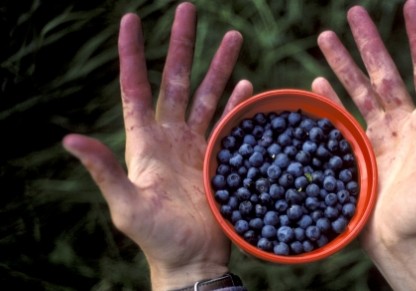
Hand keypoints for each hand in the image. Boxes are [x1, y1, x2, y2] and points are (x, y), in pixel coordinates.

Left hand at [62, 3, 252, 289]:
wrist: (192, 256)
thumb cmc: (155, 236)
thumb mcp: (126, 204)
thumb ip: (104, 170)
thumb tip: (69, 140)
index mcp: (144, 141)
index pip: (135, 87)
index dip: (132, 53)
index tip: (132, 19)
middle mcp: (170, 135)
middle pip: (176, 80)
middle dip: (183, 45)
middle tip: (191, 10)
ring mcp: (196, 144)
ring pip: (207, 94)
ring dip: (219, 66)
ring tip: (233, 37)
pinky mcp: (218, 156)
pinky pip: (228, 121)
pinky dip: (237, 103)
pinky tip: (246, 84)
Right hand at [313, 0, 415, 288]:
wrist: (403, 241)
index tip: (410, 5)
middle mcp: (406, 122)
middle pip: (385, 73)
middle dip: (369, 43)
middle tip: (353, 14)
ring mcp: (381, 135)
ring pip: (360, 91)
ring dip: (343, 64)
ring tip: (326, 37)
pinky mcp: (360, 150)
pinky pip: (344, 118)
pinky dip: (331, 100)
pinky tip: (318, 83)